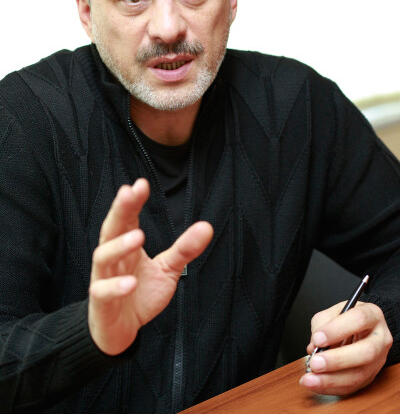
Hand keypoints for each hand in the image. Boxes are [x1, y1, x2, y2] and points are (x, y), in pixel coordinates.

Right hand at [88, 178, 212, 355]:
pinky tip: (131, 283)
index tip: (140, 184)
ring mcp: (103, 279)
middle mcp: (113, 258)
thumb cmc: (139, 294)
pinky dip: (114, 286)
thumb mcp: (167, 270)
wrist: (119, 331)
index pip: (127, 219)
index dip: (132, 202)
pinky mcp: (101, 303)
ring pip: (103, 256)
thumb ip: (184, 249)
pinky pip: (102, 291)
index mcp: (126, 246)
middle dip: (119, 210)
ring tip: (138, 236)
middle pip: (111, 229)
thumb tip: (207, 226)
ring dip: (119, 245)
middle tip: (129, 193)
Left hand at [300, 301, 392, 394]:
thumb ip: (321, 325)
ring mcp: (378, 360)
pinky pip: (353, 386)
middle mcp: (380, 339)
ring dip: (332, 379)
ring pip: (360, 374)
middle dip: (338, 360)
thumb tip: (314, 346)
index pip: (359, 320)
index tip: (318, 338)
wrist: (360, 329)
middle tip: (315, 362)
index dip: (337, 330)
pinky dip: (332, 387)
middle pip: (366, 352)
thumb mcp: (333, 312)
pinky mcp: (371, 376)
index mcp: (372, 315)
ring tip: (311, 379)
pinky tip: (317, 384)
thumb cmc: (346, 319)